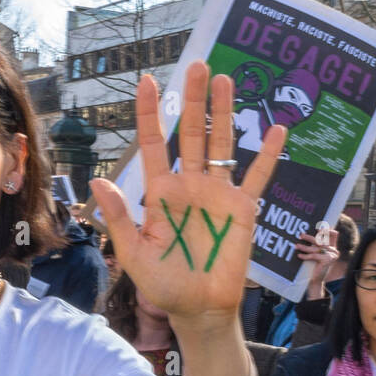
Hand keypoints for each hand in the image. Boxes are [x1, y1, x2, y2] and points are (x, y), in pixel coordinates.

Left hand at [91, 61, 285, 327]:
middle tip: (197, 65)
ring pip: (222, 144)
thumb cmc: (163, 284)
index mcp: (161, 192)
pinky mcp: (243, 208)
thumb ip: (119, 218)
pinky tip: (276, 129)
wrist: (198, 310)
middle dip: (193, 100)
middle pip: (192, 133)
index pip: (154, 144)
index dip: (151, 114)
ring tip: (226, 80)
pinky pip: (257, 176)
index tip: (147, 82)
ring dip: (225, 113)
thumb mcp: (134, 254)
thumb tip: (99, 181)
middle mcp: (190, 185)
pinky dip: (267, 154)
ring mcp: (218, 193)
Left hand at [297, 230, 337, 295]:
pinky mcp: (327, 260)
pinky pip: (313, 256)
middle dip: (309, 237)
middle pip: (321, 240)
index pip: (333, 234)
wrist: (316, 280)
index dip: (327, 230)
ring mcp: (331, 255)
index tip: (318, 228)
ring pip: (315, 248)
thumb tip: (307, 233)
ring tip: (296, 246)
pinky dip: (305, 256)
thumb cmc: (315, 266)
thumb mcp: (317, 254)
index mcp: (333, 247)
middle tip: (301, 235)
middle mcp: (334, 250)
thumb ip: (318, 244)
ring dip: (304, 247)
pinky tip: (299, 255)